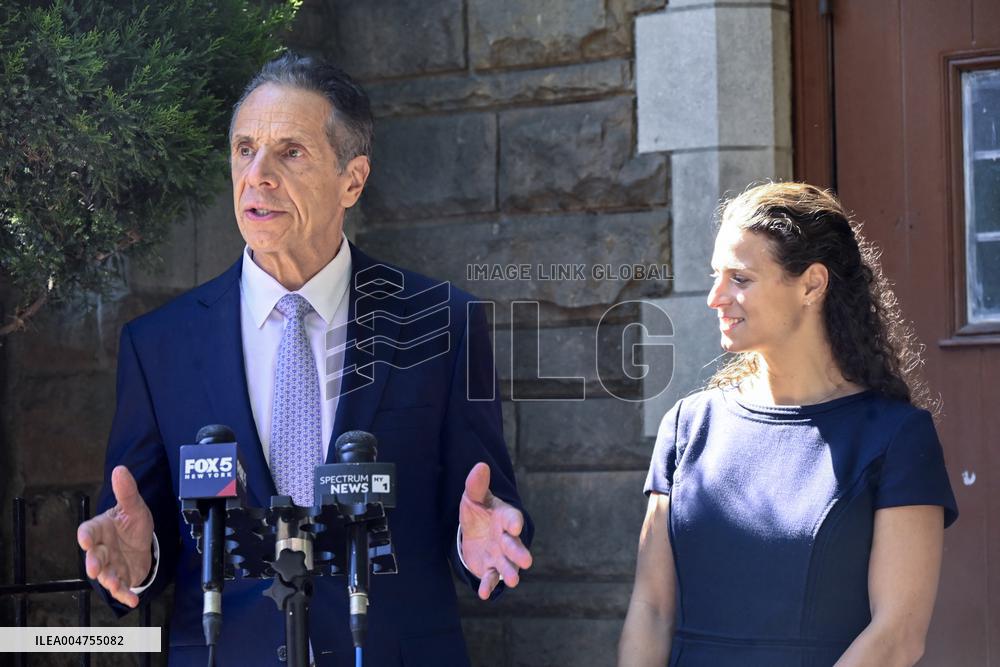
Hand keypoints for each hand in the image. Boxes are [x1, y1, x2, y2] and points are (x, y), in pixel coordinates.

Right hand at [76, 465, 153, 607]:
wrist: (144, 542)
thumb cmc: (132, 523)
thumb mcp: (134, 506)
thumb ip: (127, 491)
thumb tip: (120, 469)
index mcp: (99, 530)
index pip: (88, 532)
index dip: (86, 536)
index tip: (85, 539)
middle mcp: (101, 549)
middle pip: (94, 557)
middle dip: (93, 563)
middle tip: (93, 568)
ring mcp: (110, 565)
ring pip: (106, 575)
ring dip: (109, 580)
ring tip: (115, 584)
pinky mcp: (122, 577)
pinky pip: (122, 588)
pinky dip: (125, 595)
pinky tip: (133, 600)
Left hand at [459, 462, 532, 599]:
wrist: (474, 531)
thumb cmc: (478, 511)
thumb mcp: (474, 497)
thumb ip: (477, 485)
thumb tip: (480, 465)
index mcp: (505, 517)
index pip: (512, 518)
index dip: (514, 522)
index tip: (514, 526)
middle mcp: (506, 538)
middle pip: (514, 546)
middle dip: (519, 553)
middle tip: (526, 561)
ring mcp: (499, 555)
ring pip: (507, 565)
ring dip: (510, 572)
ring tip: (514, 581)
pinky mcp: (490, 568)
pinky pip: (491, 578)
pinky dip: (489, 585)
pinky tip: (483, 594)